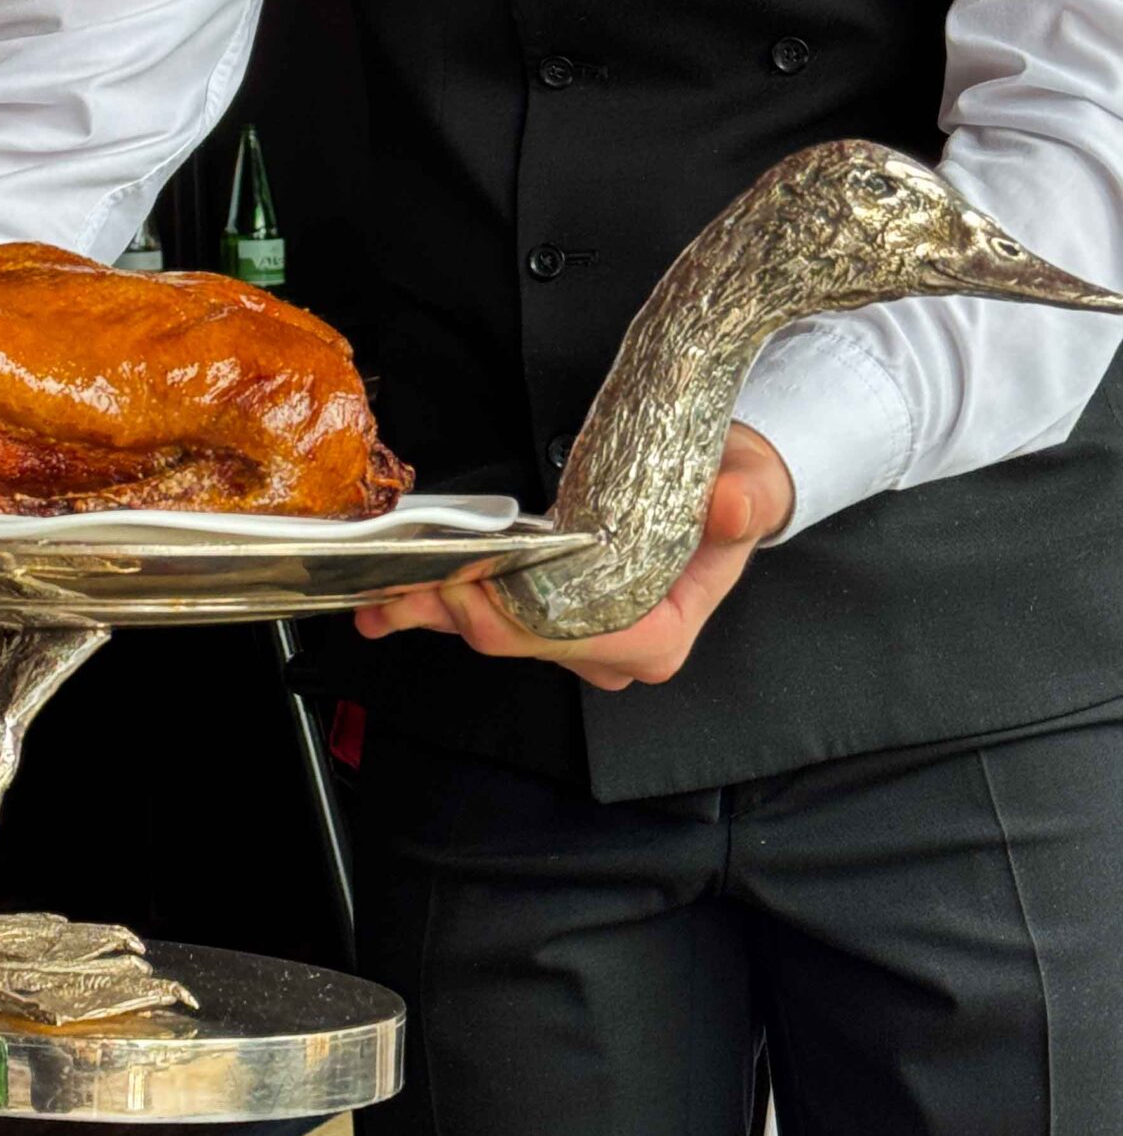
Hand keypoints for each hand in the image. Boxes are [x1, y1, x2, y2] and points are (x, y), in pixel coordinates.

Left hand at [354, 422, 794, 691]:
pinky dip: (438, 608)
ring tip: (383, 598)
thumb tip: (732, 501)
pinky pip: (486, 617)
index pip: (583, 642)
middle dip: (464, 614)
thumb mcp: (752, 484)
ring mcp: (577, 638)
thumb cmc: (736, 489)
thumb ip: (746, 498)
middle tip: (411, 583)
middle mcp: (614, 651)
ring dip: (437, 613)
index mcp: (660, 635)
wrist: (725, 483)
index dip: (523, 623)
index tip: (477, 589)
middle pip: (525, 642)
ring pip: (496, 634)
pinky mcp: (547, 614)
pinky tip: (387, 611)